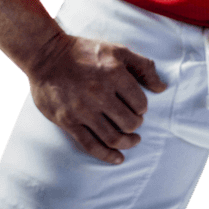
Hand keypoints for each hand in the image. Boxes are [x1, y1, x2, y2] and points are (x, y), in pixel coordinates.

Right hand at [27, 32, 167, 164]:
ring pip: (113, 138)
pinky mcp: (68, 122)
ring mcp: (83, 110)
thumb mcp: (117, 50)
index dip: (142, 107)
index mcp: (114, 74)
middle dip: (135, 124)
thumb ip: (142, 66)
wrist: (46, 55)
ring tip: (132, 140)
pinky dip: (107, 156)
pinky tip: (118, 158)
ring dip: (127, 143)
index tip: (138, 107)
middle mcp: (99, 94)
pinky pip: (91, 145)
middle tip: (133, 121)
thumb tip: (161, 88)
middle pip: (128, 122)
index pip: (140, 102)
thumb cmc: (84, 52)